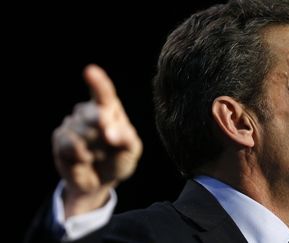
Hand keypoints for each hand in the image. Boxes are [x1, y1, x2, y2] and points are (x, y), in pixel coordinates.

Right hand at [52, 64, 142, 217]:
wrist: (101, 181)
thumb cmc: (119, 159)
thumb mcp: (131, 150)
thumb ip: (126, 138)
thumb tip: (109, 132)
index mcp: (110, 109)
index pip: (103, 93)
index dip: (97, 82)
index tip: (90, 71)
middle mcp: (89, 112)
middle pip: (92, 113)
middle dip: (101, 125)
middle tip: (108, 136)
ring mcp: (73, 124)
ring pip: (81, 132)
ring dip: (95, 149)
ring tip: (98, 155)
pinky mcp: (60, 138)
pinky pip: (69, 144)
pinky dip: (82, 155)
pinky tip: (86, 159)